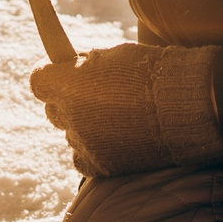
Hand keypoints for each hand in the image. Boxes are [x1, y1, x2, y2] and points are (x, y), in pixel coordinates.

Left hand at [29, 42, 222, 176]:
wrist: (183, 107)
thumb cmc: (152, 73)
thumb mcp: (113, 55)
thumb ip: (85, 65)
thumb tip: (70, 68)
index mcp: (69, 85)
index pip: (38, 81)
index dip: (49, 76)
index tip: (59, 74)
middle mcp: (71, 116)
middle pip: (54, 109)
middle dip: (68, 101)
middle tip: (93, 95)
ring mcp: (85, 144)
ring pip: (71, 133)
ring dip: (84, 125)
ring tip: (116, 117)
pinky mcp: (100, 166)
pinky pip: (82, 159)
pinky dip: (92, 150)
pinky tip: (114, 138)